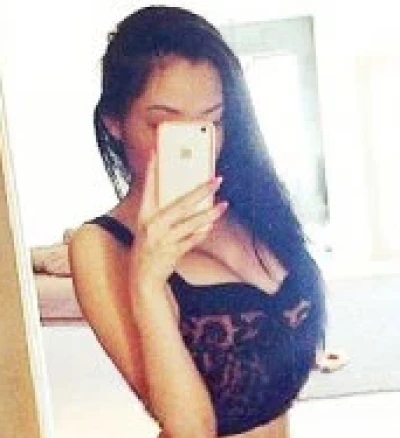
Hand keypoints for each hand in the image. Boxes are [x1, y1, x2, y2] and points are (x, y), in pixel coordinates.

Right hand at [131, 152, 227, 285]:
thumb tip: (185, 195)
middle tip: (216, 180)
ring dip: (209, 214)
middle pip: (180, 203)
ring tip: (222, 205)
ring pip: (191, 223)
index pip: (148, 187)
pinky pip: (192, 239)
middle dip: (201, 190)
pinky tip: (211, 225)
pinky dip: (202, 233)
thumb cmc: (148, 248)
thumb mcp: (148, 227)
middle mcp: (152, 226)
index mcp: (143, 216)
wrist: (143, 277)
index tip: (157, 151)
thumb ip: (161, 211)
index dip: (152, 169)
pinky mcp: (173, 252)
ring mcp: (163, 240)